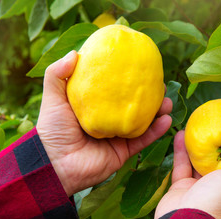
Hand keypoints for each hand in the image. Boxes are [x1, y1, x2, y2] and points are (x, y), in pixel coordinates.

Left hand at [36, 51, 172, 195]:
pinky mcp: (123, 152)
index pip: (115, 91)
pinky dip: (157, 131)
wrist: (55, 164)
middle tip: (161, 84)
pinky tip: (167, 120)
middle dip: (150, 96)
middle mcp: (108, 120)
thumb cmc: (52, 130)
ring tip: (168, 102)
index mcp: (94, 107)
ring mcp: (117, 137)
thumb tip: (75, 52)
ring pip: (143, 122)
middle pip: (133, 106)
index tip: (142, 67)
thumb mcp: (53, 98)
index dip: (129, 80)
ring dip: (158, 112)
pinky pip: (144, 140)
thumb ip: (57, 74)